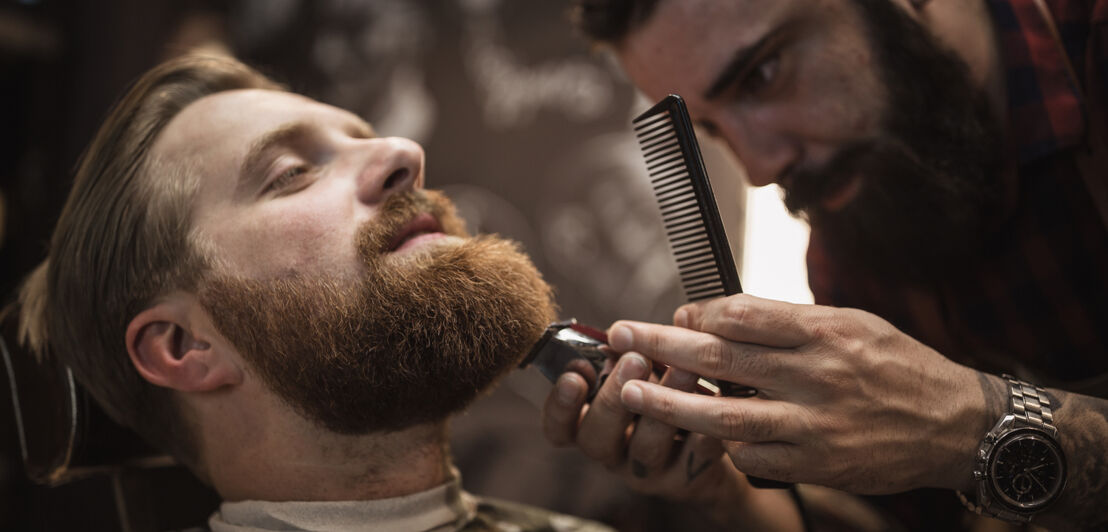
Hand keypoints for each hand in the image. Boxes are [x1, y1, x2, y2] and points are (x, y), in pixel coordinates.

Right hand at [543, 352, 742, 500]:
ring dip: (661, 408)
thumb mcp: (635, 373)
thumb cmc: (661, 391)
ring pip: (645, 450)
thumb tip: (619, 333)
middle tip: (634, 359)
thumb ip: (621, 358)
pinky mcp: (686, 480)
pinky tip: (714, 406)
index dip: (560, 406)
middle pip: (597, 438)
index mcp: (589, 425)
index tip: (574, 376)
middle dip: (613, 397)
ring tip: (683, 370)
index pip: (558, 427)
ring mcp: (647, 472)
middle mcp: (612, 452)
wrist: (708, 434)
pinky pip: (693, 460)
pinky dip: (702, 433)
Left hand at [611, 294, 989, 494]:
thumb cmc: (898, 365)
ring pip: (727, 417)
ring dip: (673, 404)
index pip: (743, 314)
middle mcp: (817, 376)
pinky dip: (726, 446)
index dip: (699, 313)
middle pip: (723, 359)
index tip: (676, 315)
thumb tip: (719, 316)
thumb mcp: (852, 323)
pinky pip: (754, 457)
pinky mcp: (817, 465)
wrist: (957, 425)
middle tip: (619, 336)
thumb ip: (788, 321)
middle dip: (663, 345)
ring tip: (630, 392)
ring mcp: (815, 426)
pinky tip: (711, 434)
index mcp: (825, 331)